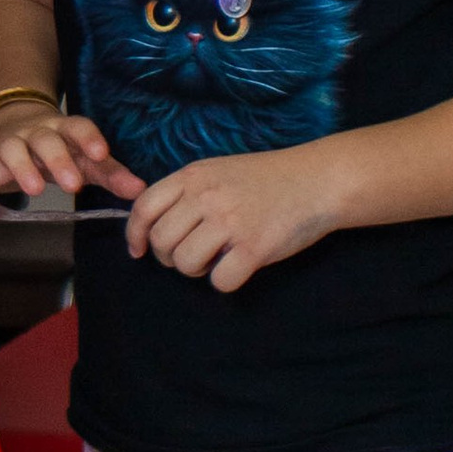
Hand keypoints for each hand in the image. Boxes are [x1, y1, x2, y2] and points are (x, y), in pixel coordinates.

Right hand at [0, 105, 142, 218]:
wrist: (9, 127)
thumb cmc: (56, 149)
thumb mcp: (84, 158)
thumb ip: (110, 174)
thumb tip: (140, 191)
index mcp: (63, 129)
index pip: (78, 127)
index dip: (89, 139)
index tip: (102, 153)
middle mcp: (34, 133)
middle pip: (45, 140)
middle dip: (58, 160)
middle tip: (72, 184)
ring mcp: (7, 146)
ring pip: (12, 151)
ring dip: (23, 168)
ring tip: (36, 191)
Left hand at [125, 142, 344, 289]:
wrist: (318, 179)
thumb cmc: (268, 178)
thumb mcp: (219, 170)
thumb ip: (187, 192)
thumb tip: (152, 226)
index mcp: (194, 176)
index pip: (144, 208)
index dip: (135, 234)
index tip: (139, 250)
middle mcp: (207, 197)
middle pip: (161, 242)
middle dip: (170, 257)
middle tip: (195, 253)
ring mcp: (230, 222)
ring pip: (185, 264)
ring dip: (198, 269)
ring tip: (219, 256)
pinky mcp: (254, 248)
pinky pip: (220, 281)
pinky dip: (226, 280)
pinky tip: (240, 266)